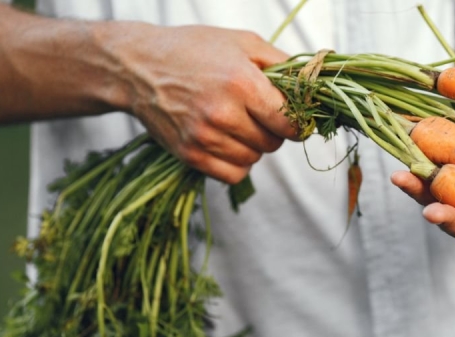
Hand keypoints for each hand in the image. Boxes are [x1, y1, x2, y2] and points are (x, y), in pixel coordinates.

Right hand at [109, 24, 298, 182]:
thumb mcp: (242, 43)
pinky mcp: (190, 155)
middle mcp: (222, 113)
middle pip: (273, 143)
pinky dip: (238, 163)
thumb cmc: (194, 50)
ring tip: (237, 123)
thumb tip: (316, 85)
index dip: (298, 123)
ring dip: (254, 146)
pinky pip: (234, 175)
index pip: (289, 121)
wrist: (138, 67)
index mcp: (241, 83)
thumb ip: (283, 64)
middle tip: (258, 114)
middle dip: (273, 131)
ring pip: (254, 159)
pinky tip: (228, 142)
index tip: (295, 119)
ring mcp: (204, 137)